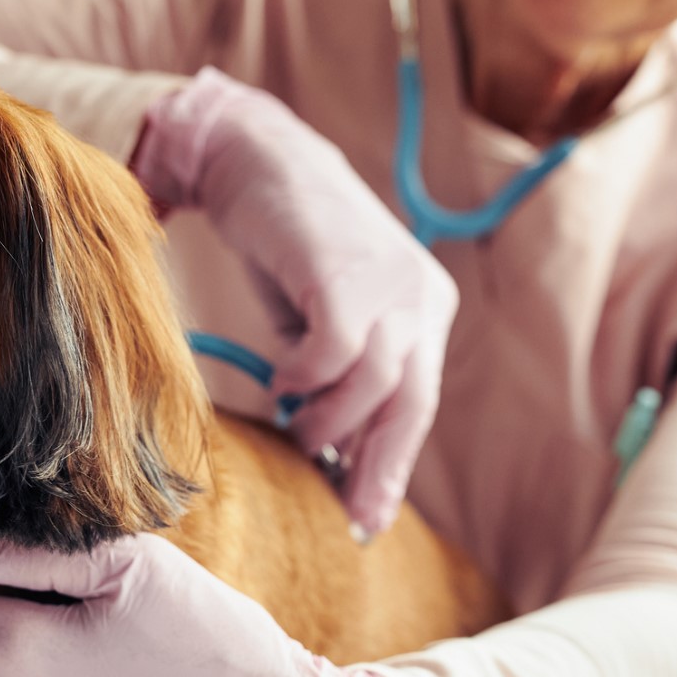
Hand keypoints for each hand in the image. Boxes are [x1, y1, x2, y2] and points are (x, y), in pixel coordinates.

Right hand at [135, 68, 457, 538]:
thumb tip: (333, 457)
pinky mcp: (347, 273)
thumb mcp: (325, 323)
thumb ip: (339, 381)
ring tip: (295, 427)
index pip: (417, 405)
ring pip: (374, 386)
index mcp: (425, 310)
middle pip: (413, 406)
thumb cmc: (284, 246)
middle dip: (379, 469)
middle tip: (349, 517)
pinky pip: (336, 353)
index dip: (391, 465)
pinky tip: (281, 382)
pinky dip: (306, 379)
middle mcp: (421, 296)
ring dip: (329, 421)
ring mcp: (390, 282)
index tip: (365, 517)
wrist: (251, 159)